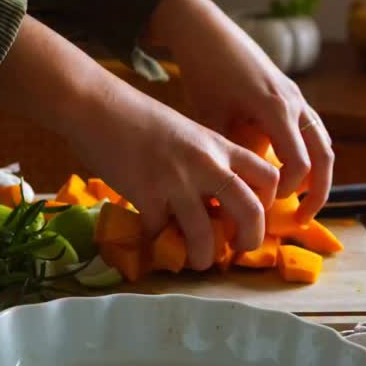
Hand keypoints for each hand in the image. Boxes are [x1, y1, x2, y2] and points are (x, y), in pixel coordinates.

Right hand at [74, 83, 278, 268]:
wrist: (98, 105)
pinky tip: (153, 237)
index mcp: (219, 145)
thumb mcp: (186, 133)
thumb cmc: (138, 116)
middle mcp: (206, 164)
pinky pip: (161, 233)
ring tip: (197, 261)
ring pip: (206, 235)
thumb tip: (212, 200)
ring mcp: (177, 181)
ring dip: (204, 257)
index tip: (252, 215)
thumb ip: (204, 161)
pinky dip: (158, 241)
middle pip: (250, 211)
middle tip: (238, 250)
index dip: (268, 202)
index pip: (268, 176)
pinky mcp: (147, 195)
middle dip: (250, 239)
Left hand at [147, 0, 334, 222]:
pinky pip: (310, 129)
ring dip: (318, 173)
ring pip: (322, 142)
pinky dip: (308, 153)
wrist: (207, 32)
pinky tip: (290, 171)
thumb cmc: (205, 72)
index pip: (299, 163)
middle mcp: (294, 102)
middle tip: (304, 220)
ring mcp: (296, 96)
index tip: (268, 206)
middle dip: (318, 191)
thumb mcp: (211, 117)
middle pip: (323, 155)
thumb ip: (228, 154)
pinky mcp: (291, 93)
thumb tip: (231, 194)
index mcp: (275, 108)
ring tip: (302, 202)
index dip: (288, 191)